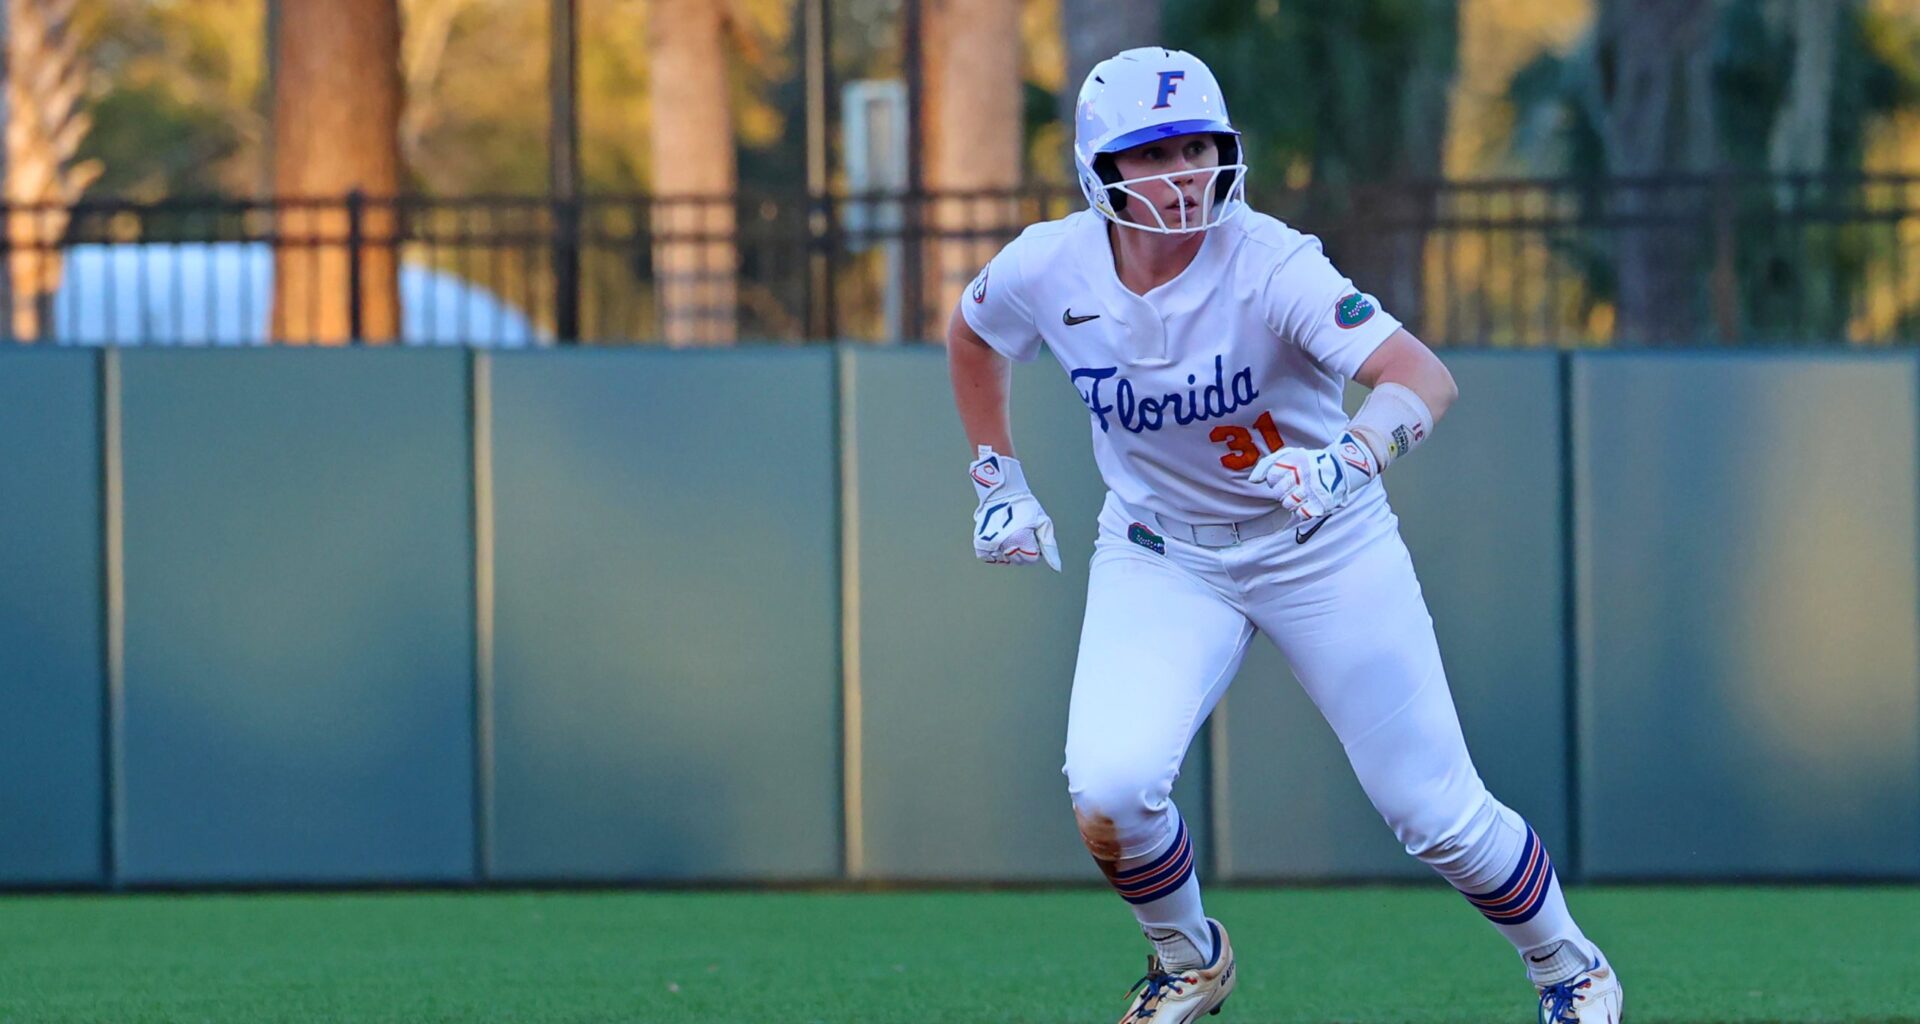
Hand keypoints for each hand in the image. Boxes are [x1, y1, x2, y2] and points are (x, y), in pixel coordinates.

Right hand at [969, 447, 1061, 570]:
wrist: (1001, 492)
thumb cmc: (1025, 506)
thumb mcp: (1043, 523)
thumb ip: (1049, 547)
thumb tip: (1057, 568)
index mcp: (1021, 539)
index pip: (1032, 559)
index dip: (1035, 549)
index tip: (1031, 536)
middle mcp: (1004, 543)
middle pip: (1018, 561)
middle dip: (1022, 551)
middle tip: (1020, 533)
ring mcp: (990, 543)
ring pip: (1004, 560)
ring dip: (1008, 552)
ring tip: (1010, 535)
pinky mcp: (980, 542)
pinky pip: (988, 557)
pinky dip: (994, 552)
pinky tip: (999, 540)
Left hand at [1247, 431, 1377, 520]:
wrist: (1343, 467)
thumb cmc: (1311, 462)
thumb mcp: (1290, 454)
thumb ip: (1267, 464)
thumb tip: (1253, 480)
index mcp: (1295, 461)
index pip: (1271, 477)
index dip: (1275, 479)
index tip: (1284, 477)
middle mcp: (1303, 475)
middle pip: (1277, 493)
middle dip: (1282, 491)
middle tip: (1292, 486)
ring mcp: (1312, 490)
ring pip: (1287, 505)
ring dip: (1291, 501)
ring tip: (1301, 493)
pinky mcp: (1320, 504)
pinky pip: (1300, 514)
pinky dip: (1302, 509)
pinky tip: (1307, 500)